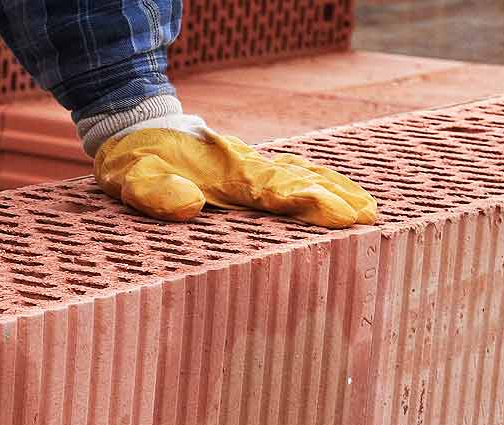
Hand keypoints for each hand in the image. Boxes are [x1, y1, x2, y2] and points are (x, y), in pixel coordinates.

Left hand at [94, 115, 376, 227]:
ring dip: (334, 189)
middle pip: (299, 181)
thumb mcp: (133, 177)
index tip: (340, 216)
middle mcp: (244, 166)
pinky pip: (289, 171)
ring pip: (300, 173)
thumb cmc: (133, 159)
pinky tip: (334, 191)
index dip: (309, 202)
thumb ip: (156, 192)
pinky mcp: (245, 167)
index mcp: (224, 172)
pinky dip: (316, 179)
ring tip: (367, 209)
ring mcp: (248, 164)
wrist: (134, 127)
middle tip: (371, 219)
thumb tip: (190, 206)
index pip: (274, 189)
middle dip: (335, 199)